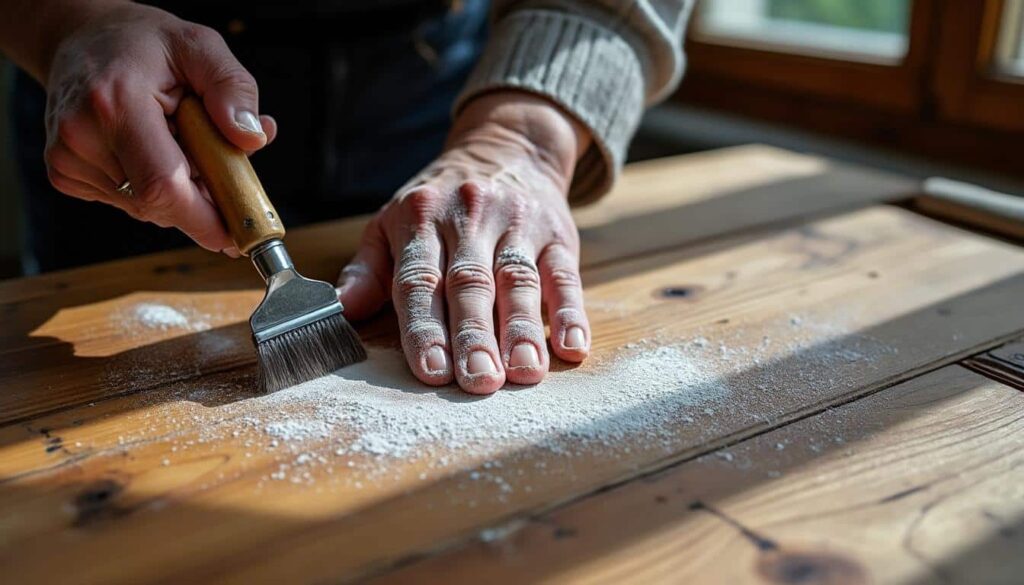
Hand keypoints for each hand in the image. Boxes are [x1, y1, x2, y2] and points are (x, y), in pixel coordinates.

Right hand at [41, 1, 275, 254]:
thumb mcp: (200, 47)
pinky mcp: (65, 174)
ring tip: (175, 141)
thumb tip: (252, 138)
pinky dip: (151, 187)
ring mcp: (67, 159)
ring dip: (177, 190)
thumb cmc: (145, 45)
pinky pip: (128, 202)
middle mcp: (82, 136)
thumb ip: (233, 89)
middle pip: (158, 204)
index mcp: (116, 102)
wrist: (81, 39)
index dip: (204, 219)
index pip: (163, 185)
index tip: (237, 234)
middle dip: (200, 199)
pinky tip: (149, 150)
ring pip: (145, 207)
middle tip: (217, 164)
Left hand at [338, 92, 592, 393]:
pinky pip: (565, 274)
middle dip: (474, 336)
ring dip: (522, 330)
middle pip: (471, 283)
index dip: (425, 326)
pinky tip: (572, 346)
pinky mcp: (558, 233)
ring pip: (518, 280)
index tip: (432, 369)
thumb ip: (370, 269)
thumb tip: (341, 309)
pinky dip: (571, 311)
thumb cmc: (441, 200)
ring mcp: (517, 224)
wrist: (508, 148)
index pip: (420, 278)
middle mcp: (469, 218)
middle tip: (478, 381)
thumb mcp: (394, 221)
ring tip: (522, 372)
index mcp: (421, 218)